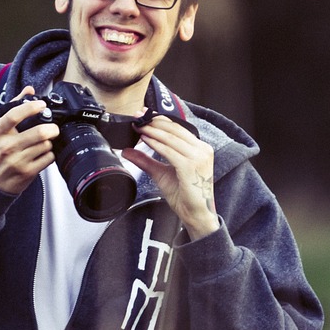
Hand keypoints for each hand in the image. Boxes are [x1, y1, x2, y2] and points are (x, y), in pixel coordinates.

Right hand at [0, 87, 58, 195]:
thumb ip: (13, 107)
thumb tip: (29, 90)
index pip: (14, 115)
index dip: (31, 107)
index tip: (41, 104)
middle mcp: (6, 146)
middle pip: (39, 132)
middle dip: (52, 128)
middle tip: (53, 127)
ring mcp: (17, 160)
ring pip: (46, 145)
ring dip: (49, 142)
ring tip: (43, 142)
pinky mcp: (27, 172)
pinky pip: (48, 158)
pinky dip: (49, 154)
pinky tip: (41, 154)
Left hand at [124, 117, 219, 239]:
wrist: (195, 214)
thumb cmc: (183, 195)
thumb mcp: (161, 173)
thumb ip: (146, 160)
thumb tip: (127, 151)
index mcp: (200, 148)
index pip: (178, 128)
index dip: (159, 120)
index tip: (143, 115)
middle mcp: (202, 149)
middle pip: (174, 130)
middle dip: (154, 122)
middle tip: (137, 117)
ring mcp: (198, 157)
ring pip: (171, 138)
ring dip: (152, 131)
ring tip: (138, 127)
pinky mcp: (191, 166)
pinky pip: (169, 151)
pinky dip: (156, 144)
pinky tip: (145, 139)